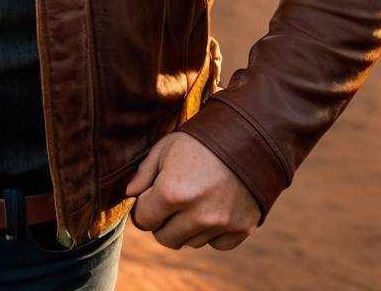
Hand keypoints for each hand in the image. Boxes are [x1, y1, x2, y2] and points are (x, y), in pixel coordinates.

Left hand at [124, 130, 262, 250]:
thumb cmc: (201, 140)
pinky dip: (212, 231)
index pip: (143, 220)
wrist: (250, 137)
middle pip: (164, 238)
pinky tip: (214, 205)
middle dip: (162, 222)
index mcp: (172, 192)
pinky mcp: (240, 229)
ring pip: (190, 241)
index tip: (149, 198)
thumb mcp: (166, 147)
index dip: (142, 208)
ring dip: (187, 226)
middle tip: (170, 201)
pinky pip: (216, 243)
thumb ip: (144, 173)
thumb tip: (130, 194)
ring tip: (196, 198)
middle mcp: (196, 214)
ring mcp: (220, 224)